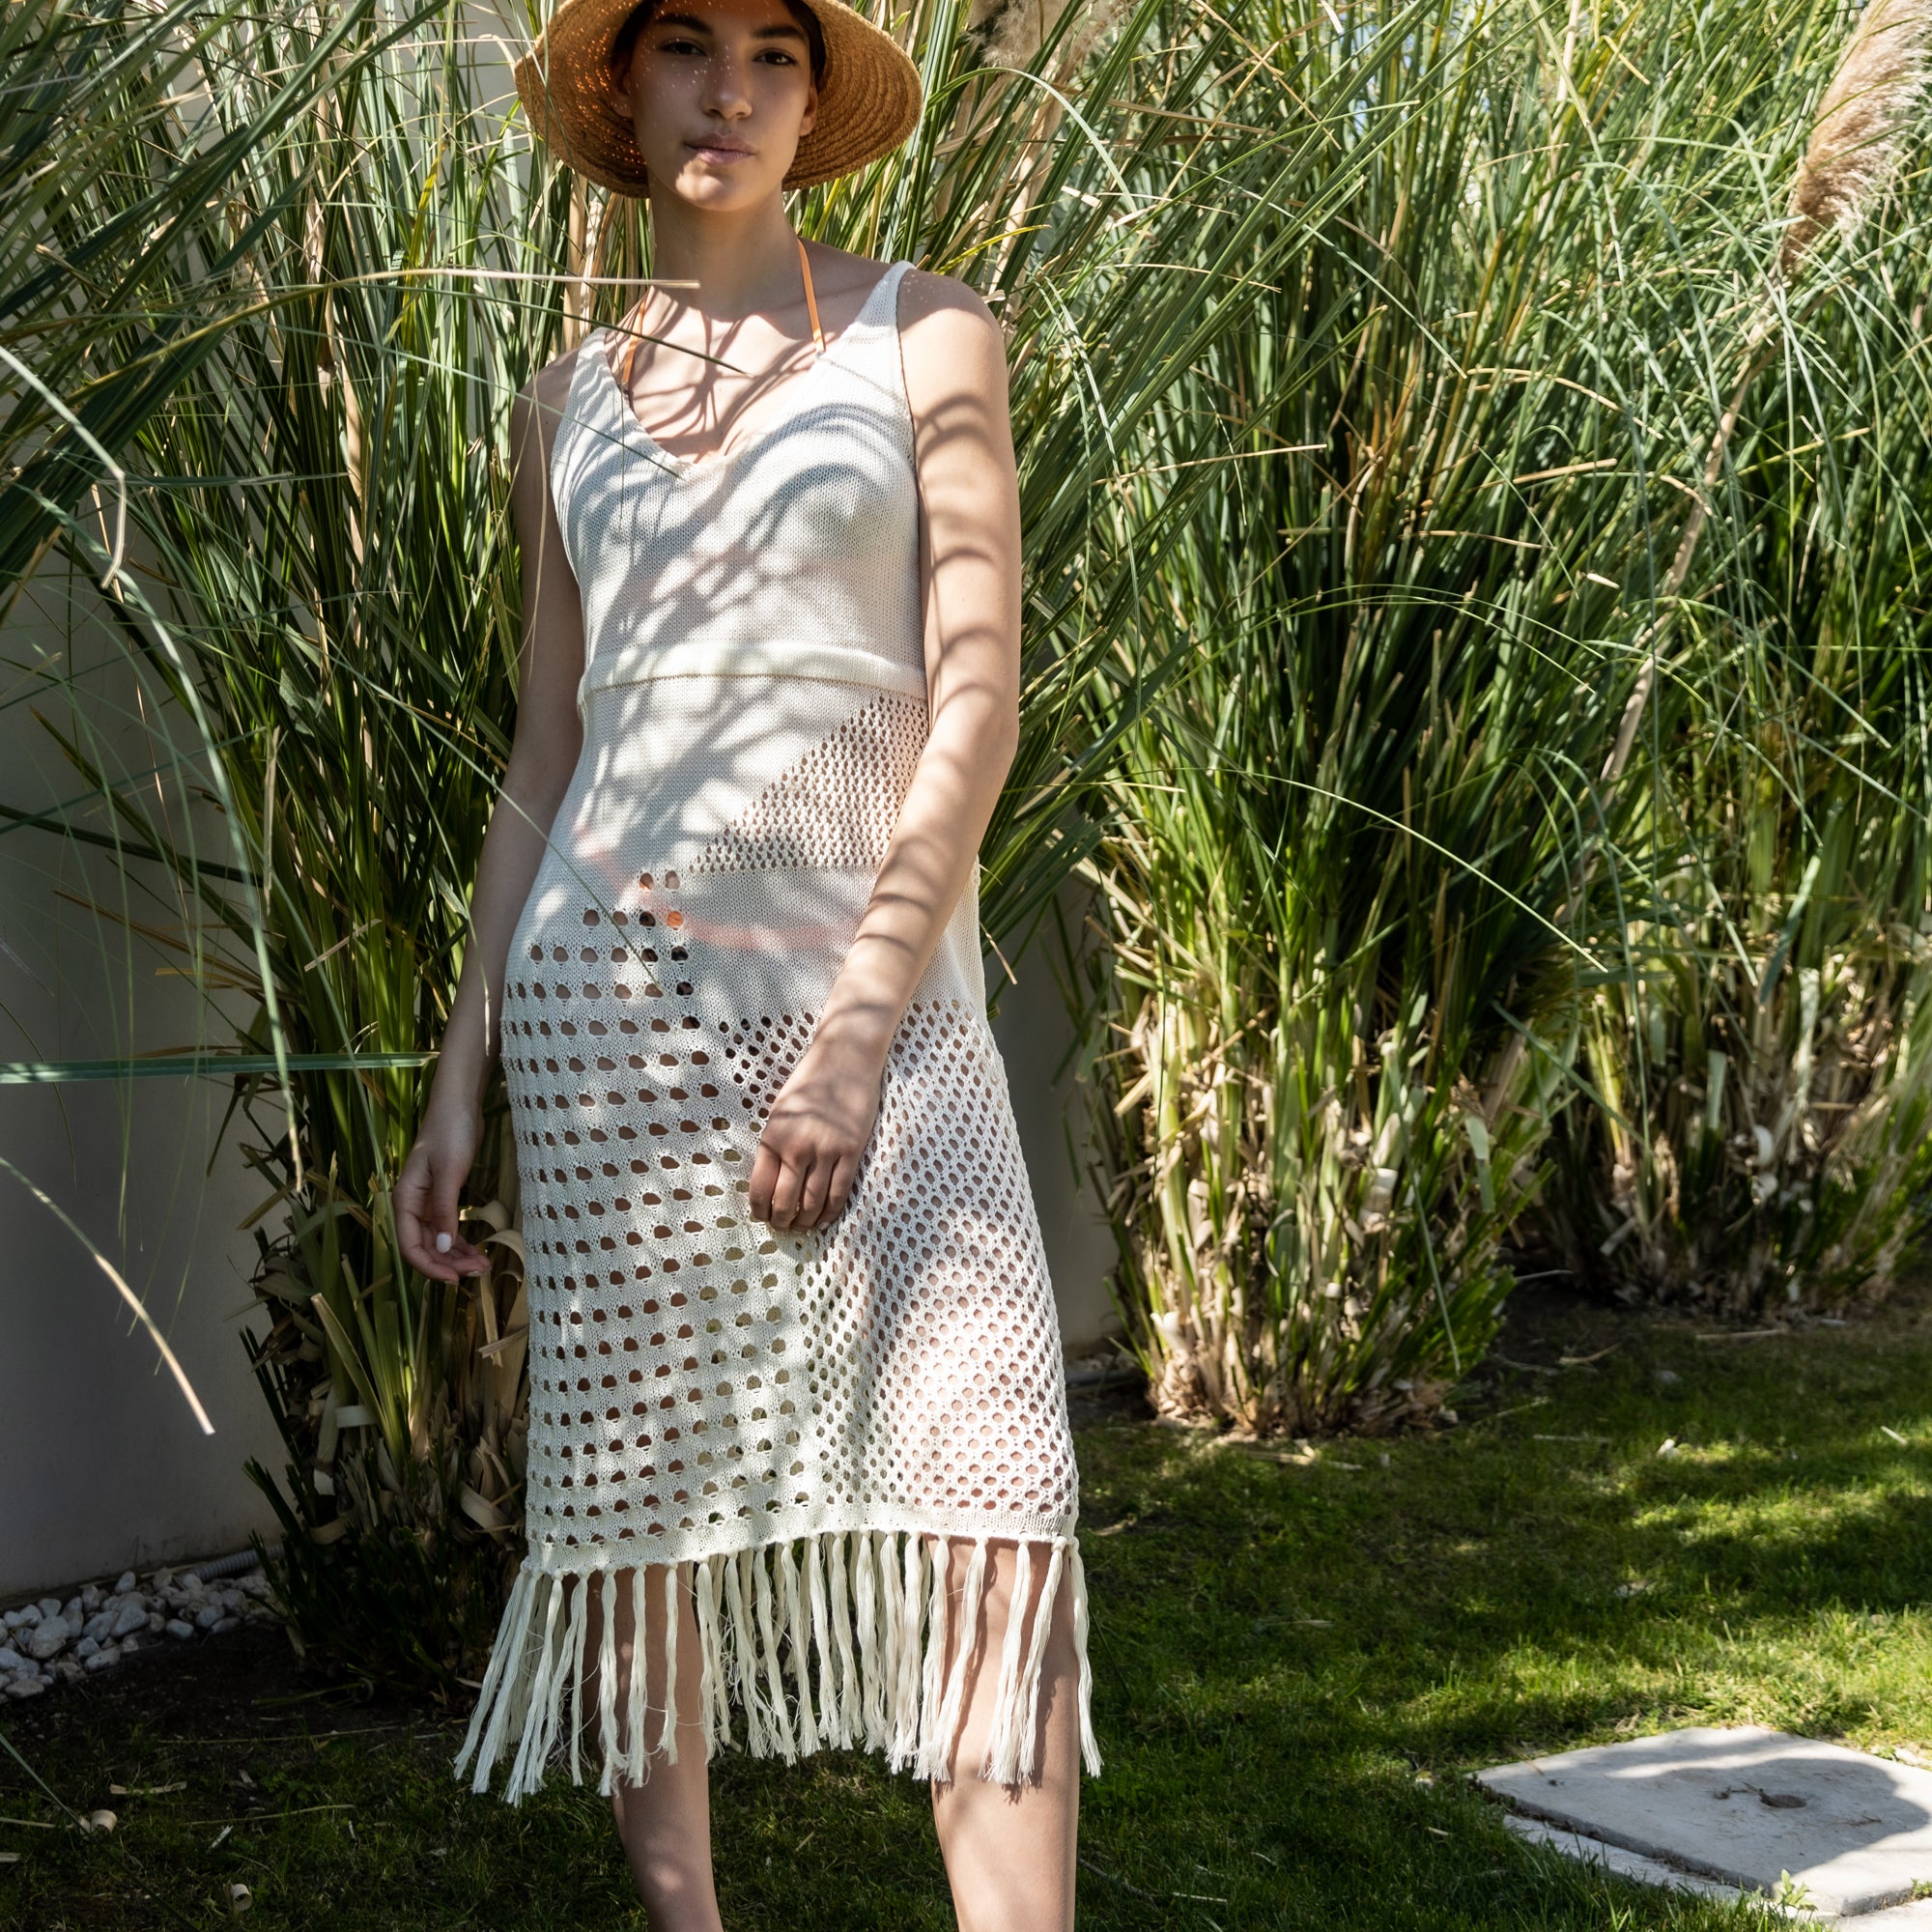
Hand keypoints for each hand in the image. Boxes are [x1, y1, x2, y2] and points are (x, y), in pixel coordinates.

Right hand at [394, 1096, 489, 1281]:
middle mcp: (412, 1205)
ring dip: (457, 1256)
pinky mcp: (443, 1196)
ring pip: (437, 1241)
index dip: (430, 1267)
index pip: (409, 1246)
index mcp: (405, 1200)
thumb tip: (443, 1247)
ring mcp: (427, 1202)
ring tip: (483, 1266)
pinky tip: (476, 1251)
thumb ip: (444, 1210)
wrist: (460, 1104)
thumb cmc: (451, 1132)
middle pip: (424, 1247)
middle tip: (478, 1272)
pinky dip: (460, 1242)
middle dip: (449, 1264)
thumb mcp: (449, 1172)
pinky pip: (447, 1228)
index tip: (454, 1279)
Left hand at [747, 1031, 884, 1233]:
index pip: (760, 1190)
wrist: (846, 1059)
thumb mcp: (780, 1112)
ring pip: (813, 1204)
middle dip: (782, 1222)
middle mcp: (797, 1148)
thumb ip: (773, 1146)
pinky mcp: (851, 1152)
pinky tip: (824, 1219)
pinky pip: (839, 1194)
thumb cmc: (810, 1083)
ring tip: (802, 1227)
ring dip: (805, 1222)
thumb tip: (770, 1184)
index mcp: (773, 1137)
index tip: (763, 1218)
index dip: (760, 1212)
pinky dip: (830, 1213)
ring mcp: (826, 1151)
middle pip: (785, 1203)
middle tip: (783, 1228)